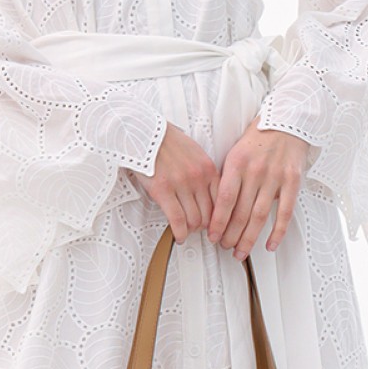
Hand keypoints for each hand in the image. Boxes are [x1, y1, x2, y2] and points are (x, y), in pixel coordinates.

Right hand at [126, 121, 218, 241]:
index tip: (216, 224)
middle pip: (210, 214)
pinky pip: (177, 220)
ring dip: (191, 230)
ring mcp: (181, 184)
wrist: (145, 132)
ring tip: (186, 232)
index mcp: (208, 168)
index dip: (220, 217)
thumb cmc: (167, 142)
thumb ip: (203, 172)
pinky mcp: (163, 190)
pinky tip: (179, 236)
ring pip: (194, 219)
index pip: (223, 201)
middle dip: (205, 226)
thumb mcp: (194, 153)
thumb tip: (206, 195)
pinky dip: (180, 232)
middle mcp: (198, 178)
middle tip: (199, 230)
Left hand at [207, 115, 310, 260]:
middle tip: (224, 247)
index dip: (217, 222)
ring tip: (240, 252)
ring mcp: (275, 177)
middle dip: (230, 235)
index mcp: (237, 163)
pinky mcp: (293, 182)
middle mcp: (255, 171)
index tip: (212, 236)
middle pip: (241, 212)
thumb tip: (215, 208)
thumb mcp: (236, 152)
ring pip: (260, 216)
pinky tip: (269, 245)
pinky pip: (285, 213)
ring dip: (248, 238)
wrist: (287, 120)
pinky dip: (277, 232)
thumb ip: (228, 177)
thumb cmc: (259, 138)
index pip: (224, 200)